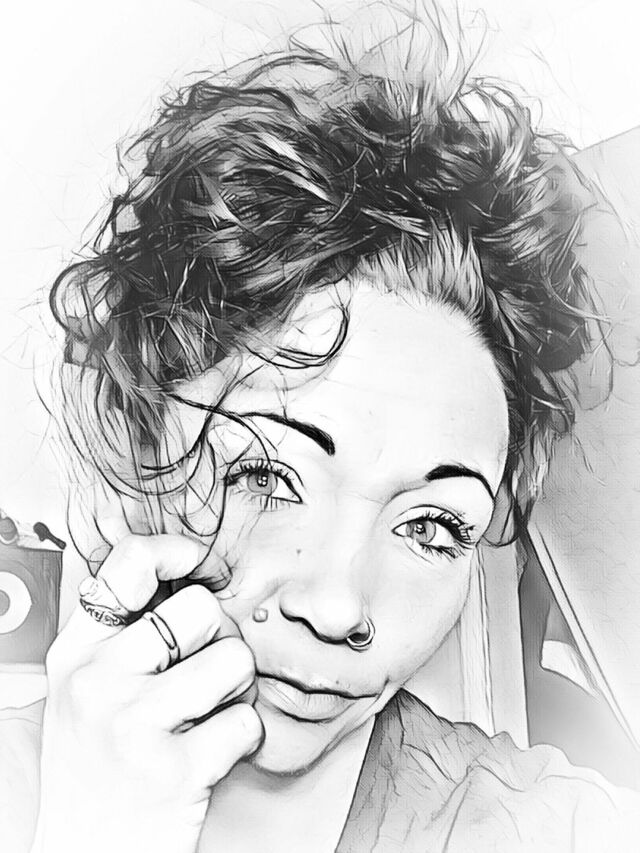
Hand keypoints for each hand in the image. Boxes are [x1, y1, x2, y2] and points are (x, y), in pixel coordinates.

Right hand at [32, 534, 262, 852]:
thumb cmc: (100, 770)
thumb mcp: (88, 691)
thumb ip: (124, 636)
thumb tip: (192, 578)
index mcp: (76, 653)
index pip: (128, 563)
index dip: (177, 552)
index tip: (203, 566)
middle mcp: (97, 680)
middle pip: (200, 609)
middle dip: (218, 639)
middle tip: (205, 675)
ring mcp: (132, 723)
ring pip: (234, 658)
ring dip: (237, 690)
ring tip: (208, 716)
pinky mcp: (173, 770)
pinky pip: (246, 721)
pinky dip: (243, 738)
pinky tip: (212, 755)